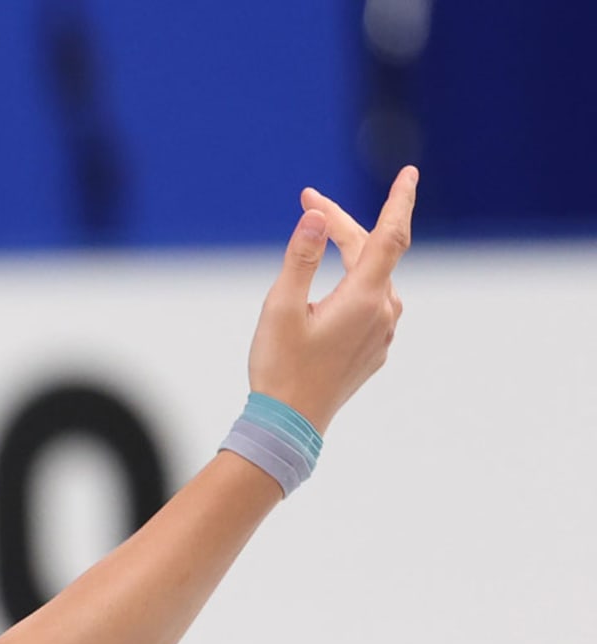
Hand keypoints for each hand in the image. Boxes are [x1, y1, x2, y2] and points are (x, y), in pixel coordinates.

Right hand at [247, 166, 416, 434]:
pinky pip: (370, 304)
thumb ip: (300, 258)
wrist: (290, 425)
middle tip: (308, 206)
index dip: (400, 200)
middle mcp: (383, 311)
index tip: (409, 172)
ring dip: (348, 255)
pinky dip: (351, 285)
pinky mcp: (375, 349)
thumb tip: (315, 216)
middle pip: (371, 252)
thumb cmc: (279, 367)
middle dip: (341, 225)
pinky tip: (327, 292)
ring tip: (317, 241)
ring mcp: (383, 332)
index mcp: (363, 297)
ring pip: (371, 278)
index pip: (390, 235)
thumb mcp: (280, 308)